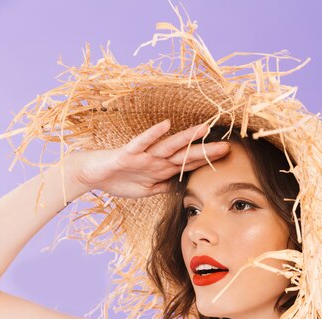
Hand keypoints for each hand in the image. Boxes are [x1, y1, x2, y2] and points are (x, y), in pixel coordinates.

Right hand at [67, 119, 229, 198]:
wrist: (93, 174)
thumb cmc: (118, 179)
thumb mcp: (147, 190)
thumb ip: (165, 187)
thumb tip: (183, 188)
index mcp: (161, 170)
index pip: (188, 165)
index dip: (207, 162)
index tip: (226, 159)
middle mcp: (155, 160)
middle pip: (184, 155)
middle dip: (206, 152)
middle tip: (228, 147)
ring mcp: (142, 156)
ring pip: (168, 146)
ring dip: (186, 138)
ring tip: (204, 129)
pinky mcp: (128, 154)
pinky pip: (141, 143)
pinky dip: (153, 134)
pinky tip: (166, 125)